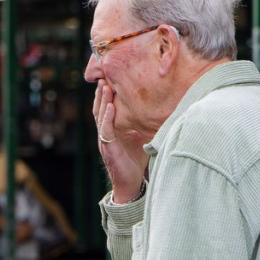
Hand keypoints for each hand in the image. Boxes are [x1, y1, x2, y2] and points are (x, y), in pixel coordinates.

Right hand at [93, 81, 148, 202]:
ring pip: (100, 116)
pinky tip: (111, 106)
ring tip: (105, 86)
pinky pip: (105, 130)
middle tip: (105, 75)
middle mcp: (104, 132)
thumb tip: (159, 106)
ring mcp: (104, 140)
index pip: (106, 106)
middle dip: (102, 92)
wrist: (130, 184)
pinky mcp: (108, 149)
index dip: (106, 92)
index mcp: (111, 129)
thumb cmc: (135, 161)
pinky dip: (107, 117)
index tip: (110, 76)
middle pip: (100, 107)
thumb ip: (142, 122)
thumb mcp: (140, 137)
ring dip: (103, 100)